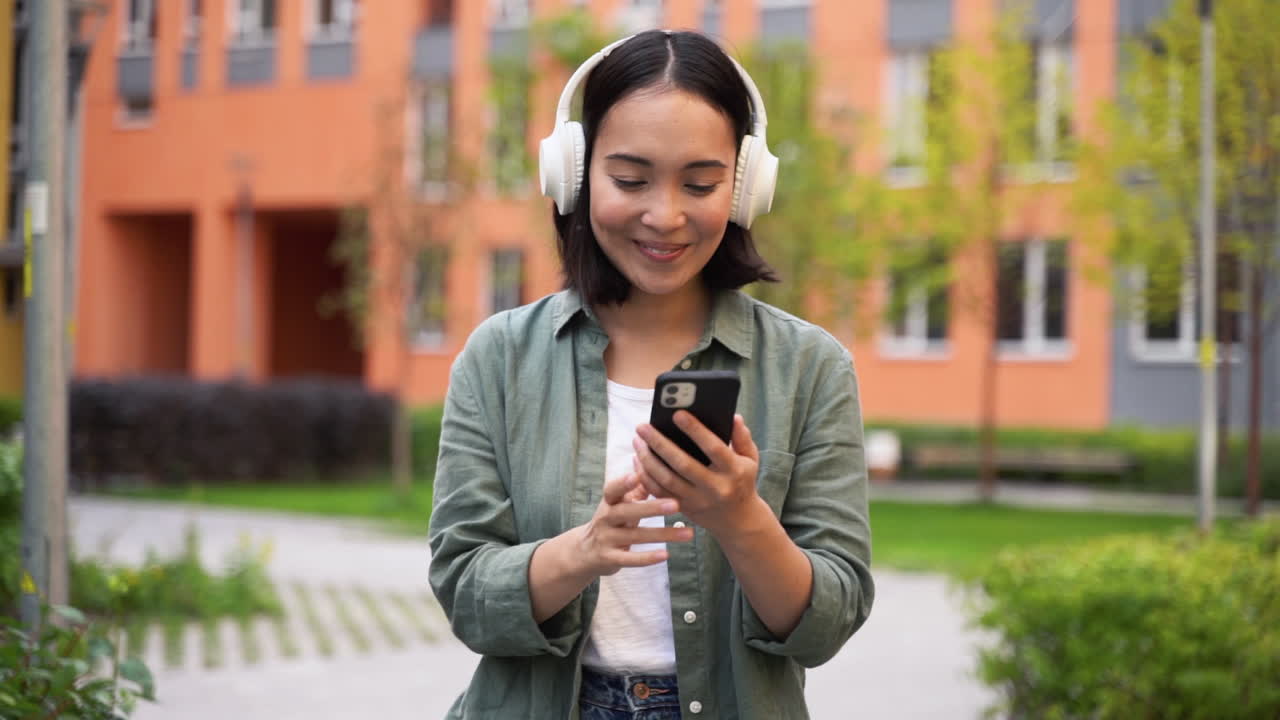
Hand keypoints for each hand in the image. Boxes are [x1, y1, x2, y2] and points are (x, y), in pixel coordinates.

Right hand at [573, 473, 693, 577]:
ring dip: (663, 534)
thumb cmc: (610, 522)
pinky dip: (647, 558)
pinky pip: (630, 559)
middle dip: (652, 508)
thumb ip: (637, 489)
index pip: (612, 489)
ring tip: (688, 533)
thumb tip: (656, 465)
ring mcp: (606, 539)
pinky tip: (666, 555)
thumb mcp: (619, 504)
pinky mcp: (609, 559)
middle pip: (627, 511)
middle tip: (676, 504)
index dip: (623, 483)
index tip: (637, 475)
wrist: (584, 552)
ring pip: (635, 536)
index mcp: (609, 502)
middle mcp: (605, 519)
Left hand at [633, 413, 762, 536]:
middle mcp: (715, 488)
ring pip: (666, 480)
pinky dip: (645, 476)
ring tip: (637, 440)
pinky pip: (659, 493)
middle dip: (660, 443)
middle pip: (682, 464)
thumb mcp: (750, 460)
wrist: (739, 521)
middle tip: (643, 426)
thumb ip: (742, 437)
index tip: (677, 413)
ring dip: (648, 459)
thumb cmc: (742, 482)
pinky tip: (638, 459)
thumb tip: (733, 417)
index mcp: (733, 471)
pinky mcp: (684, 508)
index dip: (695, 430)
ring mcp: (697, 500)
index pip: (713, 448)